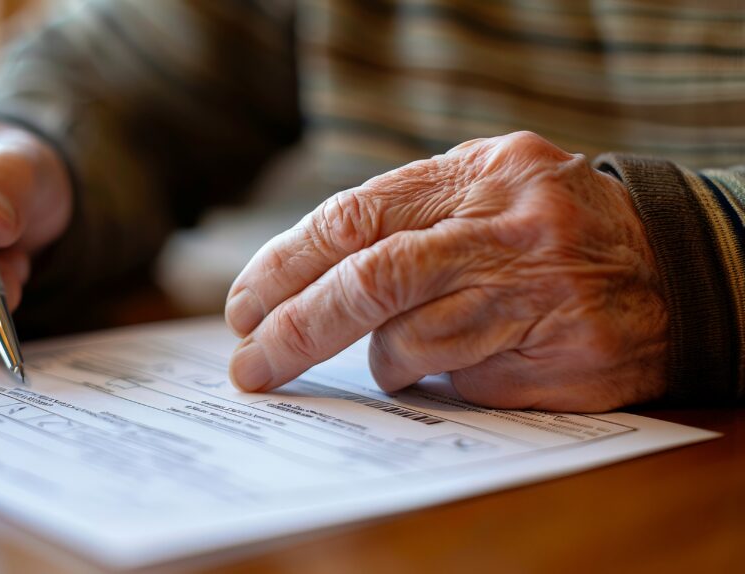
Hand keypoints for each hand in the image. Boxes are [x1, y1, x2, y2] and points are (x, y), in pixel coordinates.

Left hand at [224, 131, 667, 411]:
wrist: (675, 267)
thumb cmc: (548, 230)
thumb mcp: (485, 188)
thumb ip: (407, 216)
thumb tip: (302, 276)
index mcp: (477, 174)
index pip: (356, 217)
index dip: (287, 264)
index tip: (244, 306)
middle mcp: (507, 228)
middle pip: (372, 280)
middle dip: (297, 327)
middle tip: (252, 364)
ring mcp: (539, 294)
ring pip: (413, 341)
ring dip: (385, 357)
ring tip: (400, 351)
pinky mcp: (561, 356)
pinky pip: (463, 378)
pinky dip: (441, 375)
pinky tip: (466, 357)